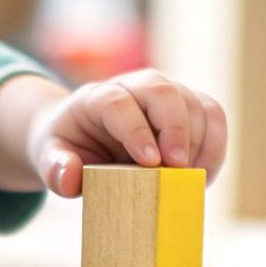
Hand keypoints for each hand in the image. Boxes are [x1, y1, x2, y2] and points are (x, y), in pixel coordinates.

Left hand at [0, 70, 227, 197]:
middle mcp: (136, 87)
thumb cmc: (70, 148)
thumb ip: (54, 169)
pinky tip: (205, 175)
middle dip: (175, 130)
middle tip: (178, 168)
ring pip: (195, 104)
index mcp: (98, 97)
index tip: (149, 162)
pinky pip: (213, 117)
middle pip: (163, 93)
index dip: (136, 130)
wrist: (85, 136)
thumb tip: (70, 177)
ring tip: (192, 179)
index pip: (119, 103)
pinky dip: (215, 146)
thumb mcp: (50, 159)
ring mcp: (167, 94)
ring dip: (200, 142)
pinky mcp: (189, 108)